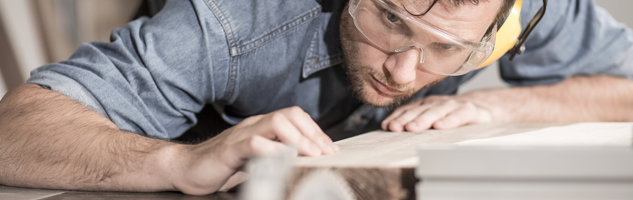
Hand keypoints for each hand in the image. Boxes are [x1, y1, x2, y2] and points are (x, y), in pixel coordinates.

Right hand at [172, 106, 337, 194]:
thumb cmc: (221, 167)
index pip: (295, 117)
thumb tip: (306, 165)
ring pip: (277, 123)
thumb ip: (278, 159)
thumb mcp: (256, 162)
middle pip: (291, 114)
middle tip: (326, 153)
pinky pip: (255, 143)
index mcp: (262, 126)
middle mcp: (254, 125)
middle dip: (313, 133)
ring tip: (311, 155)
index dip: (316, 131)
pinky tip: (284, 161)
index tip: (330, 150)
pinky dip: (273, 150)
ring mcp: (241, 135)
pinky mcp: (229, 150)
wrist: (185, 169)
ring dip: (299, 138)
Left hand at [381, 95, 491, 131]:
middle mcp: (437, 102)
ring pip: (436, 111)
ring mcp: (453, 105)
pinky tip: (440, 126)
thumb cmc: (451, 116)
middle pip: (419, 111)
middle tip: (395, 128)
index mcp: (425, 104)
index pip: (408, 110)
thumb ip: (414, 120)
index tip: (386, 126)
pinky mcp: (469, 110)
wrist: (481, 108)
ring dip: (423, 120)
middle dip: (405, 119)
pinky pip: (458, 115)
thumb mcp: (432, 118)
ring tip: (412, 128)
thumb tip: (388, 127)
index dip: (397, 117)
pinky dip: (449, 120)